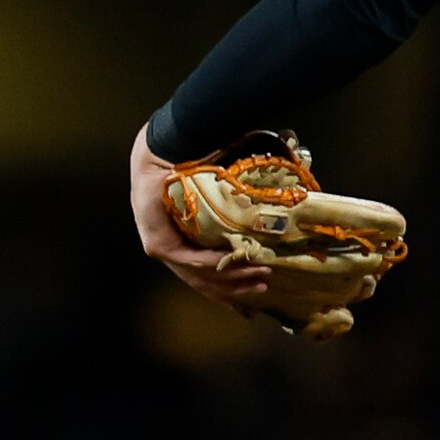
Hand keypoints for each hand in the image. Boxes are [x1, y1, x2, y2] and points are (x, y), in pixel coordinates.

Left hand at [128, 123, 269, 311]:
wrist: (167, 151)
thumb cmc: (196, 166)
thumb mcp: (224, 197)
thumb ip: (242, 213)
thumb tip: (281, 212)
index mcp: (183, 239)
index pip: (206, 270)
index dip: (232, 283)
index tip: (258, 288)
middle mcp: (170, 246)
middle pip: (204, 279)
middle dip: (237, 287)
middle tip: (264, 286)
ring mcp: (161, 248)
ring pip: (200, 274)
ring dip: (233, 277)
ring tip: (260, 276)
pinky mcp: (157, 246)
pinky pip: (192, 261)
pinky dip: (216, 263)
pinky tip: (236, 260)